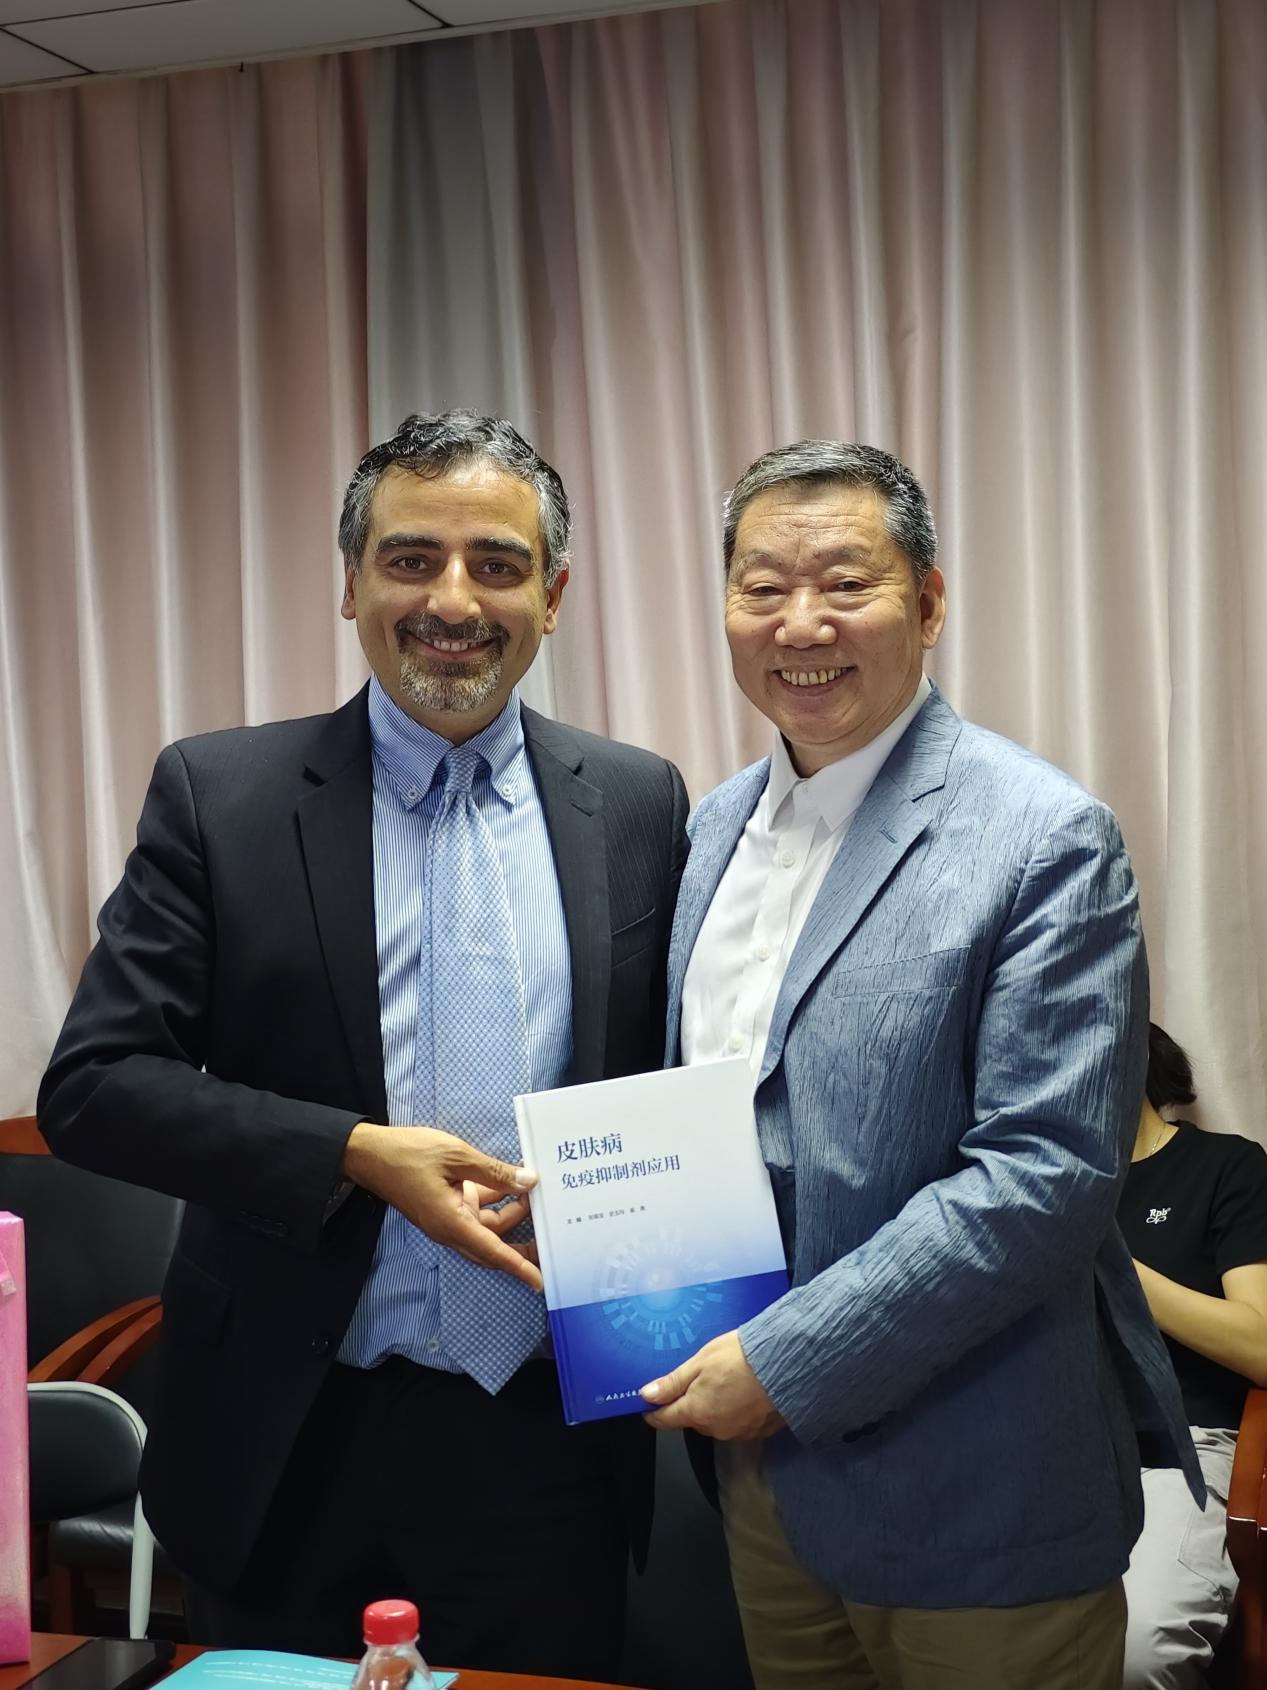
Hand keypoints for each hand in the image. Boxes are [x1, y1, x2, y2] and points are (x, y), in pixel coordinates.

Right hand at [342, 1123, 541, 1289]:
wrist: (371, 1153)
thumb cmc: (409, 1155)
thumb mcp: (457, 1156)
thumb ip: (495, 1171)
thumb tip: (529, 1182)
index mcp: (452, 1223)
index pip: (493, 1251)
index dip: (519, 1266)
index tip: (540, 1281)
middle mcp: (451, 1228)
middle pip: (493, 1247)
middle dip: (523, 1245)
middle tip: (551, 1237)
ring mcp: (448, 1218)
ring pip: (488, 1227)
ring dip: (511, 1213)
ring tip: (534, 1192)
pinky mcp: (446, 1206)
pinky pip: (477, 1211)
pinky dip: (495, 1198)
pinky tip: (511, 1180)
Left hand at [640, 1330, 783, 1438]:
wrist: (787, 1363)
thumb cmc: (743, 1357)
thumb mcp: (700, 1361)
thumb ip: (672, 1382)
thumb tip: (647, 1395)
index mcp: (696, 1411)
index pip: (664, 1420)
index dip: (654, 1411)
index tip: (650, 1403)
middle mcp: (715, 1428)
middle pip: (692, 1419)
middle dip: (692, 1401)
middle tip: (702, 1375)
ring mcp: (738, 1432)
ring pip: (716, 1420)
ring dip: (716, 1405)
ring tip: (729, 1378)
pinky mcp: (758, 1431)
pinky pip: (739, 1422)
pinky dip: (738, 1409)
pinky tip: (746, 1390)